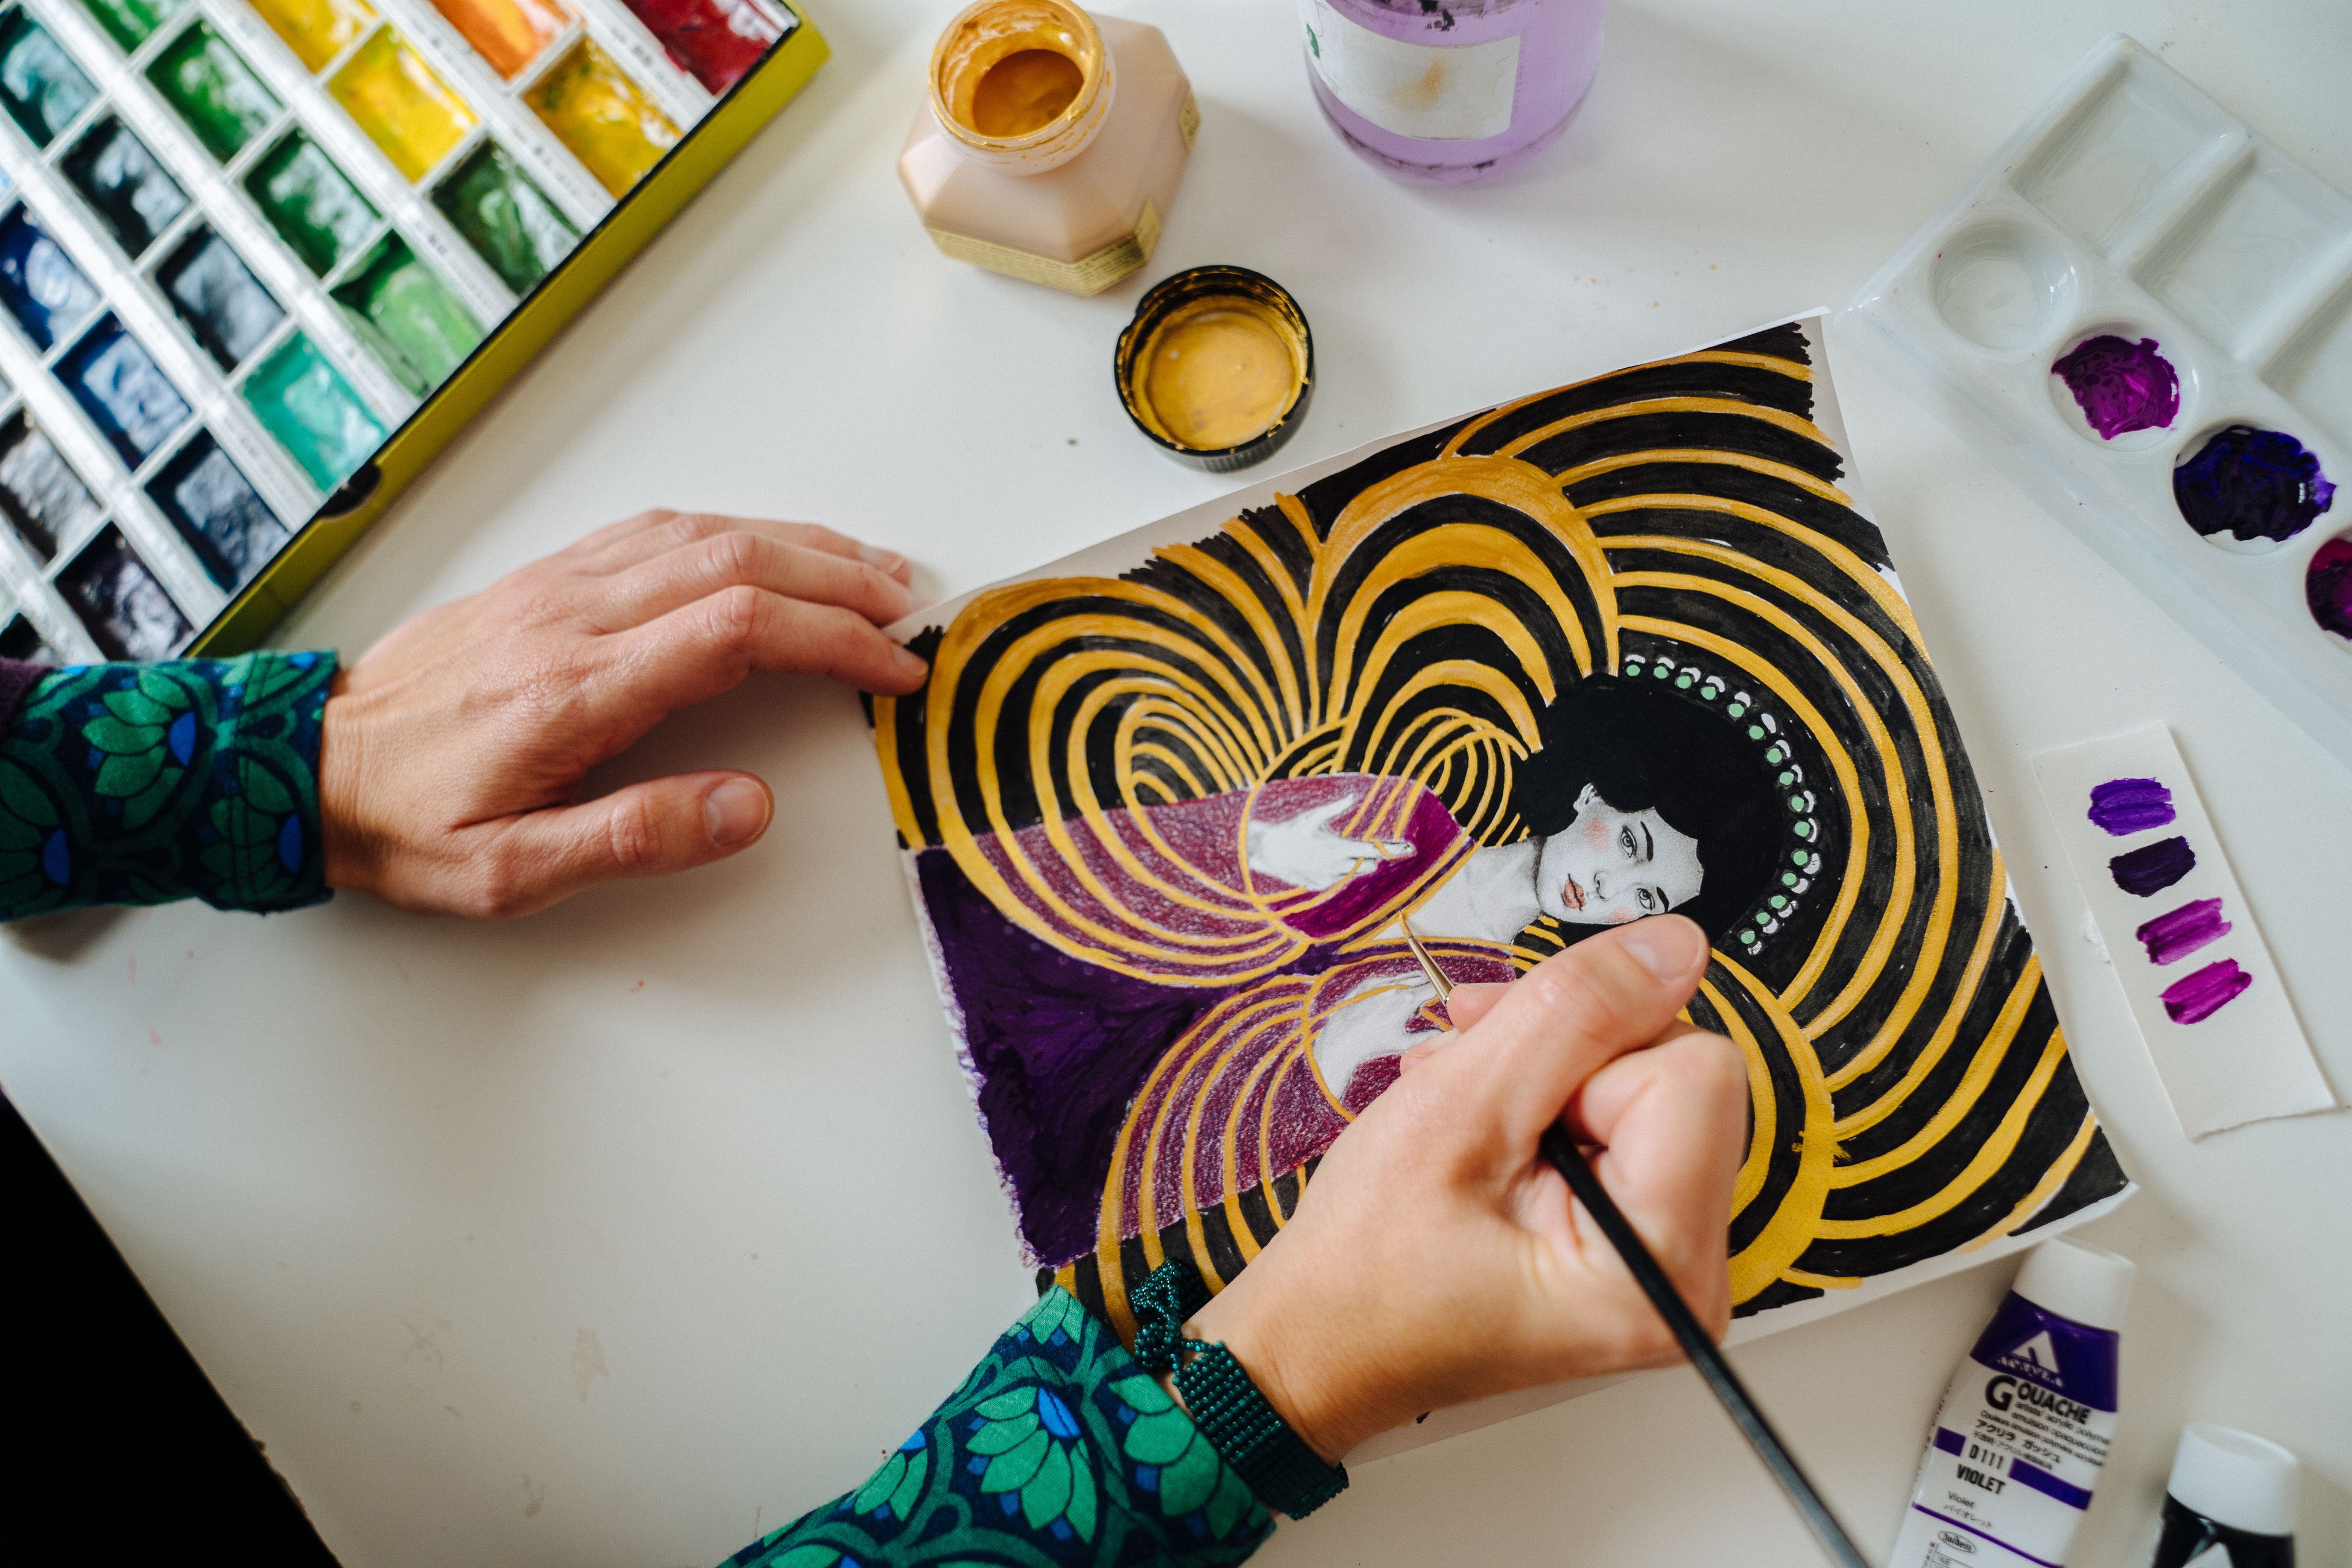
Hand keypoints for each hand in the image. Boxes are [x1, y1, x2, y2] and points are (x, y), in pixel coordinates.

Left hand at [319, 511, 926, 916]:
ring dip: (801, 544)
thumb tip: (750, 807)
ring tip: (871, 571)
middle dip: (841, 580)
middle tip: (911, 611)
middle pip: (739, 562)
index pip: (739, 631)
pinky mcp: (546, 577)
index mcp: (579, 688)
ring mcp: (559, 585)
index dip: (834, 640)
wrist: (302, 763)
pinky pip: (657, 529)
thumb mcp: (513, 872)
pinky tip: (772, 546)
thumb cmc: (409, 823)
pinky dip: (737, 530)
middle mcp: (576, 616)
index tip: (894, 670)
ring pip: (704, 533)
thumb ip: (636, 838)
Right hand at [1182, 915, 1743, 1460]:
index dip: (1590, 1050)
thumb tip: (1675, 944)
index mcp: (1662, 1267)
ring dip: (1546, 1064)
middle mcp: (1692, 1275)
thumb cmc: (1367, 1264)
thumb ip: (1574, 1015)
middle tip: (1470, 1063)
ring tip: (1459, 1088)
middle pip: (1680, 1075)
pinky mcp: (1640, 1240)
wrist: (1322, 1340)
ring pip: (1647, 1085)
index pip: (1693, 1072)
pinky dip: (1551, 1096)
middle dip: (1569, 1048)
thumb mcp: (1457, 1110)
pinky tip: (1483, 1110)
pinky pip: (1627, 1123)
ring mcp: (1670, 1260)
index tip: (1501, 1085)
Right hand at [1243, 794, 1413, 891]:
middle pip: (1368, 865)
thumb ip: (1335, 808)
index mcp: (1339, 848)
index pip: (1374, 850)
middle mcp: (1337, 866)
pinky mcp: (1320, 885)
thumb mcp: (1312, 816)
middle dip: (1368, 856)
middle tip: (1354, 846)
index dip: (1394, 849)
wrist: (1268, 852)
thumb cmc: (1291, 830)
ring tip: (1334, 852)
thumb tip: (1352, 796)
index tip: (1410, 849)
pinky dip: (1335, 871)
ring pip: (1353, 873)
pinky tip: (1319, 861)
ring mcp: (1329, 878)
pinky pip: (1337, 879)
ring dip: (1352, 864)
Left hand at [1311, 968, 1440, 1103]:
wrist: (1342, 1039)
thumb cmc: (1372, 1044)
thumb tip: (1444, 1034)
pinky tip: (1390, 1004)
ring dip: (1413, 986)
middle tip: (1429, 1001)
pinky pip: (1388, 980)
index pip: (1433, 987)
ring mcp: (1379, 982)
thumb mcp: (1403, 1043)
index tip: (1445, 999)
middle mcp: (1393, 987)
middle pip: (1421, 978)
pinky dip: (1395, 987)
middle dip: (1428, 987)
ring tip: (1409, 1006)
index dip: (1441, 992)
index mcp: (1406, 1000)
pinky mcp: (1367, 983)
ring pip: (1405, 977)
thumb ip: (1428, 1036)